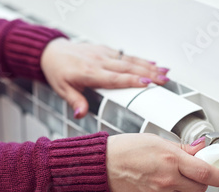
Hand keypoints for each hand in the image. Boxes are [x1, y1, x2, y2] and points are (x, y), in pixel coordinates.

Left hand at [40, 38, 169, 118]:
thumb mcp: (62, 90)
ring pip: (129, 60)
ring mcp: (103, 54)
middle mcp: (99, 61)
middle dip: (148, 73)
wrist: (52, 52)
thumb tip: (81, 114)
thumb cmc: (58, 72)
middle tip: (164, 80)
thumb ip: (75, 101)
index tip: (148, 83)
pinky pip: (125, 55)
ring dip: (149, 66)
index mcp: (89, 73)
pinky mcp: (105, 50)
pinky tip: (153, 63)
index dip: (131, 81)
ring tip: (165, 72)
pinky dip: (140, 59)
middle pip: (127, 68)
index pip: (114, 78)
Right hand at [106, 134, 218, 191]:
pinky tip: (158, 189)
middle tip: (190, 173)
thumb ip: (182, 148)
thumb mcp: (157, 141)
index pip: (206, 172)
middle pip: (199, 188)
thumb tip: (200, 149)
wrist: (104, 165)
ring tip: (167, 179)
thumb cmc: (126, 150)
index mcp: (171, 159)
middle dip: (199, 181)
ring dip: (183, 190)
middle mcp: (167, 179)